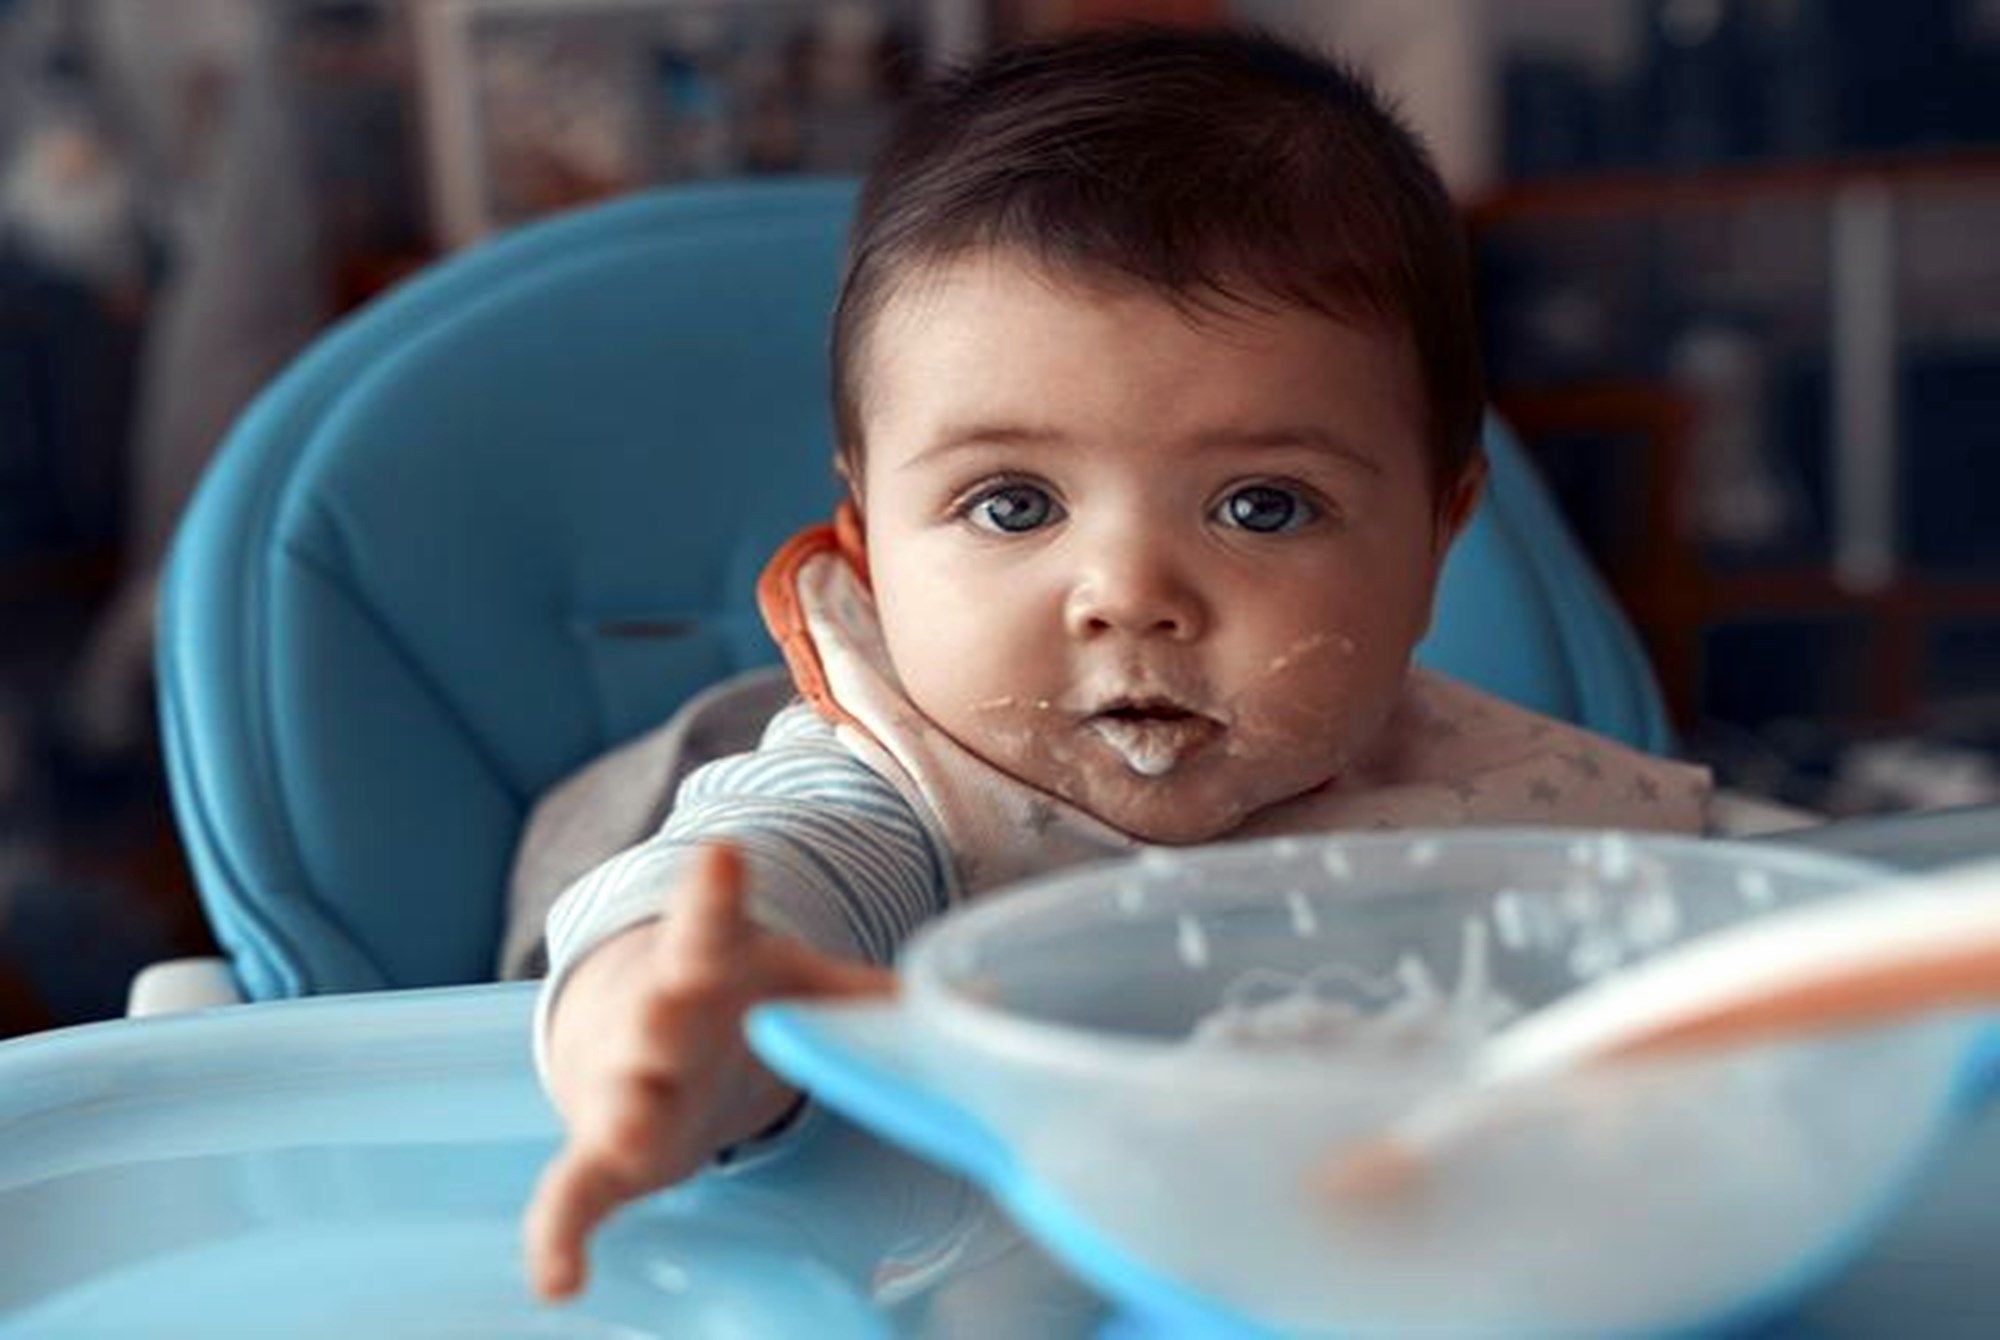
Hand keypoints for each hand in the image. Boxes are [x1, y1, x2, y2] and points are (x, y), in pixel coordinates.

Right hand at [522, 842, 893, 1299]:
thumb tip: (989, 995)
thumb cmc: (732, 999)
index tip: (719, 854)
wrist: (631, 1030)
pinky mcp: (598, 1155)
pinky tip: (557, 1282)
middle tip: (666, 1016)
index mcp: (704, 963)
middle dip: (661, 1016)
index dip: (713, 890)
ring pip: (619, 1100)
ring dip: (625, 1117)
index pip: (707, 921)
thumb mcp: (798, 981)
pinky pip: (570, 1196)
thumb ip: (875, 994)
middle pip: (657, 1014)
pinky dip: (559, 1238)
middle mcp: (655, 1020)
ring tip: (629, 1133)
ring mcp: (622, 1088)